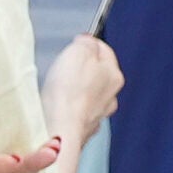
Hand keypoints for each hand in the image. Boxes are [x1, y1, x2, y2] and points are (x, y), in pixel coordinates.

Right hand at [40, 29, 121, 144]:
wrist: (59, 130)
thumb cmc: (69, 93)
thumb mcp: (79, 50)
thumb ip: (87, 42)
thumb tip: (88, 42)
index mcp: (114, 75)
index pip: (105, 51)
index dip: (88, 44)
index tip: (75, 44)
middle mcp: (110, 97)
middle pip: (97, 75)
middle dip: (82, 70)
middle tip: (64, 69)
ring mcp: (97, 116)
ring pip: (88, 97)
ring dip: (76, 92)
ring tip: (58, 90)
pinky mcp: (82, 130)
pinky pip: (76, 114)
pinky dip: (69, 110)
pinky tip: (58, 108)